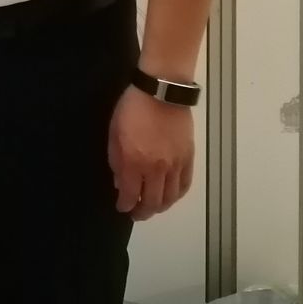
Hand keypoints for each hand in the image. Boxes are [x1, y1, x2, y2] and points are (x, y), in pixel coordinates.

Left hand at [107, 87, 193, 218]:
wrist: (162, 90)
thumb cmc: (132, 108)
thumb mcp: (114, 133)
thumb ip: (116, 161)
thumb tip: (120, 183)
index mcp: (135, 162)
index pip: (131, 195)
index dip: (125, 205)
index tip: (122, 207)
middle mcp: (157, 168)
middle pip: (152, 202)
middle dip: (142, 212)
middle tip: (137, 213)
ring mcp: (175, 164)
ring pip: (171, 198)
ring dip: (160, 207)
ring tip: (153, 207)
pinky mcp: (188, 157)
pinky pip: (185, 184)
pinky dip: (177, 195)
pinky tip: (171, 196)